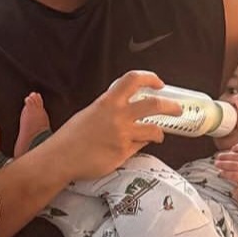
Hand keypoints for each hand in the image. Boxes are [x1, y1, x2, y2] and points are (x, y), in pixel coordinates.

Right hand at [49, 72, 182, 181]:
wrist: (61, 158)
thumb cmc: (70, 137)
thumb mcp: (89, 114)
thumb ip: (108, 109)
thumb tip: (122, 109)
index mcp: (107, 102)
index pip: (133, 80)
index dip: (150, 78)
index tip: (158, 83)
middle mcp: (118, 116)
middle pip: (155, 104)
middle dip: (171, 106)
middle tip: (177, 108)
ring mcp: (123, 134)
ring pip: (154, 129)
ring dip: (160, 132)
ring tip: (160, 134)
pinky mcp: (124, 152)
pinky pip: (141, 146)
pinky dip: (141, 145)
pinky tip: (136, 146)